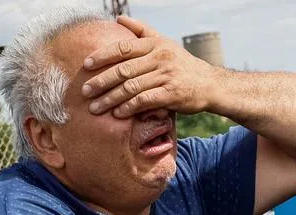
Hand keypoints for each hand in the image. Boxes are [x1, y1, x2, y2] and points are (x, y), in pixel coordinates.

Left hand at [81, 16, 218, 117]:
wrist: (210, 84)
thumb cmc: (183, 64)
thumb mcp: (165, 43)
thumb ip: (142, 31)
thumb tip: (119, 19)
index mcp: (155, 45)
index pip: (123, 48)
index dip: (102, 56)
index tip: (86, 65)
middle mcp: (159, 59)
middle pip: (123, 70)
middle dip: (101, 82)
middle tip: (85, 91)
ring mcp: (166, 77)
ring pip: (131, 87)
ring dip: (110, 99)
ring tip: (96, 107)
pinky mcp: (172, 95)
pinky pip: (145, 101)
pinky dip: (129, 107)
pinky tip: (117, 113)